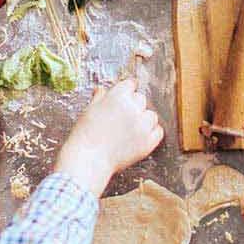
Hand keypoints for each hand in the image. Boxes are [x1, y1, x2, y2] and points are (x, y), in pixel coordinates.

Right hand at [56, 79, 163, 196]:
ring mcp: (142, 126)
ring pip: (151, 115)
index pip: (130, 84)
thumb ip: (100, 98)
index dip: (126, 91)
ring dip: (143, 119)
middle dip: (133, 105)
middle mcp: (133, 108)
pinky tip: (139, 137)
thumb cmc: (85, 135)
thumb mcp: (89, 110)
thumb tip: (102, 90)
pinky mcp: (148, 142)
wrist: (88, 160)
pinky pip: (158, 131)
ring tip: (129, 128)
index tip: (125, 95)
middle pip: (141, 99)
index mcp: (118, 96)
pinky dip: (151, 133)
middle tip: (121, 117)